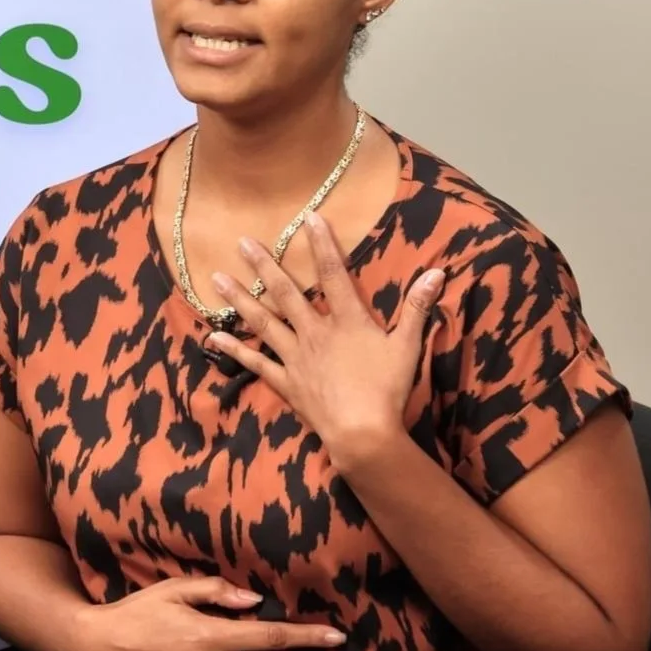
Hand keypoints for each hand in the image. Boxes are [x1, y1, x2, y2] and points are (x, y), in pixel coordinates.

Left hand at [205, 214, 445, 465]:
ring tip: (217, 277)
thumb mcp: (408, 346)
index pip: (333, 274)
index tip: (308, 218)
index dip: (322, 244)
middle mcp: (314, 333)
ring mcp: (295, 357)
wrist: (362, 432)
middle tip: (242, 242)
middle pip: (285, 293)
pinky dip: (234, 349)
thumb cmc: (388, 389)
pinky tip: (213, 337)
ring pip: (262, 321)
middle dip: (264, 265)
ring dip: (239, 298)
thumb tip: (437, 272)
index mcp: (346, 321)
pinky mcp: (284, 382)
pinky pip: (255, 362)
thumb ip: (418, 307)